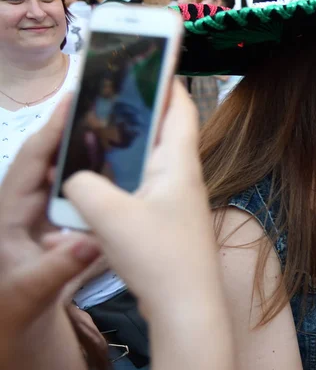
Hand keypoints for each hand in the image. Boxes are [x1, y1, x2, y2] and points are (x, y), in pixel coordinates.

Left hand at [0, 96, 100, 369]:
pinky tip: (128, 170)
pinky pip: (85, 193)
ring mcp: (49, 212)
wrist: (20, 323)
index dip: (52, 130)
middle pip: (52, 157)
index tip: (76, 101)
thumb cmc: (13, 307)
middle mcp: (28, 204)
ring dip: (94, 151)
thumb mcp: (29, 293)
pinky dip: (104, 179)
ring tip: (124, 129)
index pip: (30, 160)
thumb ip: (56, 269)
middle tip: (110, 106)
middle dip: (77, 130)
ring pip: (70, 172)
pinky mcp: (66, 222)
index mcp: (9, 212)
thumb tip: (90, 242)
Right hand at [56, 81, 217, 316]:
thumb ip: (84, 186)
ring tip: (99, 137)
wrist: (186, 308)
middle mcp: (183, 177)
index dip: (166, 81)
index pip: (180, 107)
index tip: (146, 62)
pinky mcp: (169, 222)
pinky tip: (104, 185)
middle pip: (164, 131)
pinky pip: (147, 188)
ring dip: (130, 148)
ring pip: (153, 161)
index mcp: (178, 163)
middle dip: (140, 112)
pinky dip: (127, 178)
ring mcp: (178, 201)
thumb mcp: (110, 215)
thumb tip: (75, 177)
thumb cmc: (160, 257)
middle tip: (108, 98)